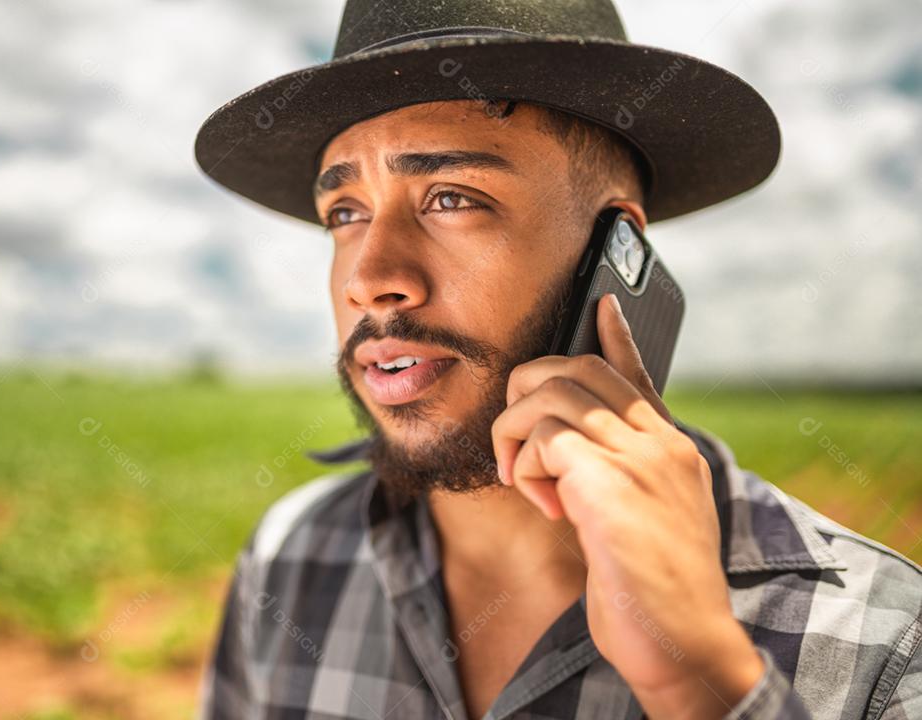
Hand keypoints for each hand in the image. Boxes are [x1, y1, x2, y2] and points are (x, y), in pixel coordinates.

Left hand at [491, 293, 763, 718]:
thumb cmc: (654, 590)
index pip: (637, 373)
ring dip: (516, 435)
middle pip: (576, 369)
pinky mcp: (611, 484)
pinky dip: (525, 467)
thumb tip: (563, 458)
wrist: (686, 644)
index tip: (601, 304)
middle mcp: (660, 441)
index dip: (615, 335)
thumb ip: (614, 478)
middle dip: (526, 396)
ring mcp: (640, 458)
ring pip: (550, 393)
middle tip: (518, 454)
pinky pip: (543, 438)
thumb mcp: (640, 520)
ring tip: (528, 485)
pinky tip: (547, 507)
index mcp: (670, 447)